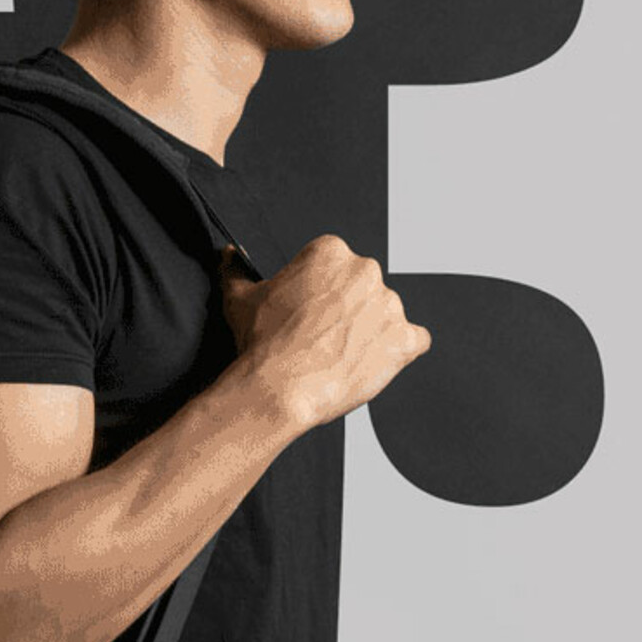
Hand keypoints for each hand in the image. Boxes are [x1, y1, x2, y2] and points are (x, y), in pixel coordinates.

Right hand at [218, 234, 430, 431]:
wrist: (278, 388)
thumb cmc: (262, 345)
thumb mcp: (239, 300)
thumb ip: (235, 271)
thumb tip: (228, 256)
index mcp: (331, 253)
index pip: (334, 267)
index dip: (319, 294)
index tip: (307, 313)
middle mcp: (366, 271)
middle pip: (362, 288)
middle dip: (346, 311)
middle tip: (321, 338)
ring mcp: (389, 306)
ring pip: (385, 315)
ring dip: (369, 333)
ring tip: (339, 357)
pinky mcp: (404, 340)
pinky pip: (413, 342)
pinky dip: (399, 352)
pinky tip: (373, 363)